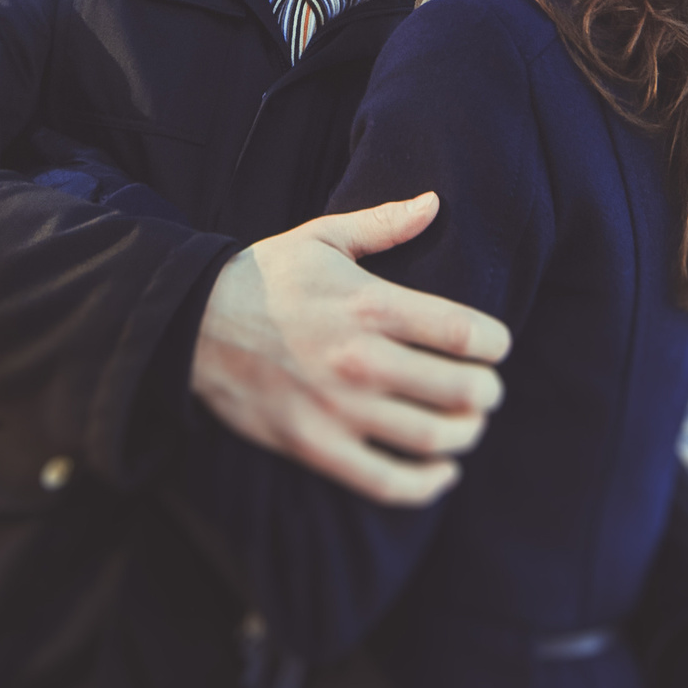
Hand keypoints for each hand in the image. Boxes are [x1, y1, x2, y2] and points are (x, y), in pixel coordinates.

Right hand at [192, 192, 511, 505]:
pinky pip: (385, 480)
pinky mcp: (315, 446)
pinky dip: (425, 485)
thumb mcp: (322, 237)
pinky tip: (441, 472)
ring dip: (465, 436)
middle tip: (488, 390)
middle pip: (459, 390)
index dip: (494, 344)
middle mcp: (361, 359)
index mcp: (370, 305)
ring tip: (468, 426)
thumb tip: (435, 203)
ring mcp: (338, 408)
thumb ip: (383, 223)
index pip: (462, 332)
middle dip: (487, 393)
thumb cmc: (264, 277)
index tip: (497, 347)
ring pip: (431, 437)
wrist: (191, 324)